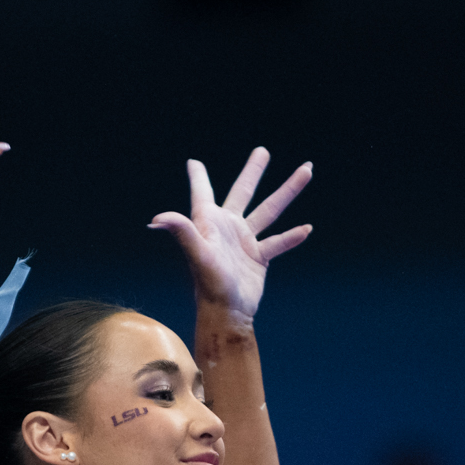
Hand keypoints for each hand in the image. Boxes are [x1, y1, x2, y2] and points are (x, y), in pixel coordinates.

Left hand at [149, 148, 311, 321]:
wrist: (228, 313)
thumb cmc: (209, 285)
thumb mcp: (197, 254)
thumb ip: (182, 231)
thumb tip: (157, 217)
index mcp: (209, 223)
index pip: (203, 194)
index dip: (198, 178)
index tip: (193, 162)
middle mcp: (228, 228)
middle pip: (244, 192)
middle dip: (253, 171)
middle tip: (262, 151)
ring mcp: (245, 242)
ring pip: (270, 211)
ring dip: (288, 191)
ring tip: (307, 170)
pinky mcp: (259, 258)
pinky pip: (278, 242)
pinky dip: (292, 237)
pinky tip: (306, 228)